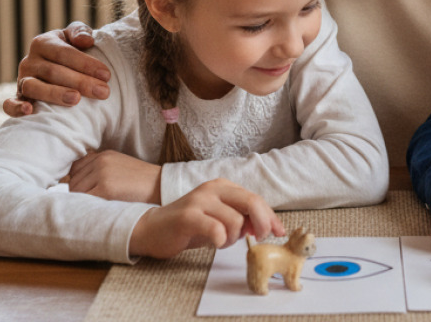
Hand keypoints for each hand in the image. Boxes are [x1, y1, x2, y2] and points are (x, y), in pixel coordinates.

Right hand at [3, 22, 108, 116]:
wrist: (57, 66)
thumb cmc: (71, 51)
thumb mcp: (75, 36)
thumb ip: (80, 32)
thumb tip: (85, 41)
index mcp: (43, 43)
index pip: (64, 52)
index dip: (86, 63)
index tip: (107, 75)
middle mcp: (29, 61)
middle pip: (53, 72)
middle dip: (80, 82)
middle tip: (103, 92)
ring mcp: (22, 80)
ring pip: (33, 87)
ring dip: (55, 94)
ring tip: (76, 100)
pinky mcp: (18, 98)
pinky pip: (10, 104)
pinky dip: (16, 108)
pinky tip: (30, 111)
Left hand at [68, 150, 162, 203]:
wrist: (161, 187)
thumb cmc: (141, 182)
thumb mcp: (120, 167)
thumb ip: (100, 170)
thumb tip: (76, 186)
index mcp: (104, 155)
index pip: (75, 169)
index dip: (78, 182)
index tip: (84, 192)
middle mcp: (101, 161)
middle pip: (73, 181)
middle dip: (79, 194)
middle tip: (91, 204)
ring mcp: (102, 174)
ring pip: (76, 191)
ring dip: (82, 201)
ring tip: (96, 208)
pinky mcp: (105, 189)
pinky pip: (84, 200)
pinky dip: (86, 207)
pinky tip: (96, 210)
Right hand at [128, 179, 283, 259]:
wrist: (152, 229)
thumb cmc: (189, 226)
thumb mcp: (219, 219)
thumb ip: (240, 219)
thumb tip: (264, 227)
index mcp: (223, 187)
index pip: (255, 199)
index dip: (270, 217)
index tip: (278, 232)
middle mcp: (213, 189)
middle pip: (251, 202)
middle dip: (262, 222)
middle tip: (259, 238)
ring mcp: (200, 200)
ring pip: (235, 220)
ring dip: (234, 238)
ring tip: (221, 241)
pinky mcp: (188, 216)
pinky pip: (216, 229)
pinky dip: (221, 239)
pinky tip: (215, 242)